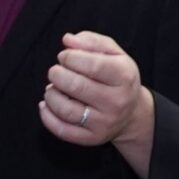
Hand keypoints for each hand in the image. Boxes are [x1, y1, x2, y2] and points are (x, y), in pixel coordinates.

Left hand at [41, 31, 154, 166]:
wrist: (132, 113)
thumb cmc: (117, 77)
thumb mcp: (114, 54)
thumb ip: (91, 41)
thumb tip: (67, 40)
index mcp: (124, 76)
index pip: (93, 65)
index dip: (71, 57)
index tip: (64, 56)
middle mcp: (117, 101)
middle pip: (76, 86)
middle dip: (57, 74)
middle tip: (56, 71)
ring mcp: (104, 122)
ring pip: (65, 109)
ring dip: (51, 94)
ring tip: (53, 87)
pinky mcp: (92, 138)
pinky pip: (62, 130)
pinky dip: (46, 116)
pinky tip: (46, 104)